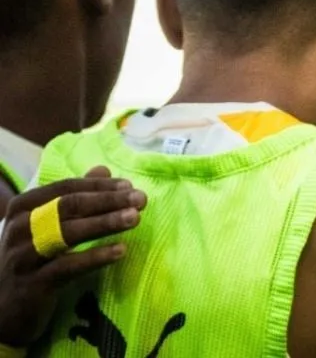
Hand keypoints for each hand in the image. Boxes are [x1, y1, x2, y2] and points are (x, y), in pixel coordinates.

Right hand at [0, 170, 145, 345]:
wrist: (7, 309)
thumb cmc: (33, 259)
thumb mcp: (48, 226)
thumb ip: (74, 196)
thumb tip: (103, 169)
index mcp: (23, 207)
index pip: (66, 188)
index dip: (100, 186)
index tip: (130, 187)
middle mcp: (18, 227)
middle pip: (68, 206)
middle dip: (108, 201)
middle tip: (141, 199)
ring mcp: (22, 256)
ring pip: (67, 233)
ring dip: (105, 223)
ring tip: (135, 218)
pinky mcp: (32, 283)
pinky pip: (68, 266)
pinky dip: (96, 257)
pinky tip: (121, 250)